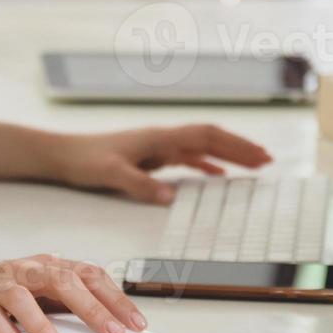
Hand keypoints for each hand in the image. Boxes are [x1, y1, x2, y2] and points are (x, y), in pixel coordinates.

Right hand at [0, 254, 149, 332]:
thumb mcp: (37, 291)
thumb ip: (66, 301)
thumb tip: (108, 321)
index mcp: (46, 265)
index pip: (88, 274)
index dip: (115, 297)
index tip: (137, 322)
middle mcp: (24, 270)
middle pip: (63, 281)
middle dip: (92, 308)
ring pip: (24, 300)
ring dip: (45, 328)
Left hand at [49, 123, 272, 204]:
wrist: (63, 154)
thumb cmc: (84, 160)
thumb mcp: (110, 174)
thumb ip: (139, 183)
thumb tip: (169, 195)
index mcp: (159, 138)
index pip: (206, 136)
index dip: (235, 145)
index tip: (259, 155)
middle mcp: (163, 139)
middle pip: (211, 138)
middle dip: (240, 148)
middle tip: (268, 161)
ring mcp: (158, 147)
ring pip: (202, 147)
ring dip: (228, 155)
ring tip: (254, 166)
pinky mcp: (151, 157)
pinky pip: (187, 158)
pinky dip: (207, 164)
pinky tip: (217, 176)